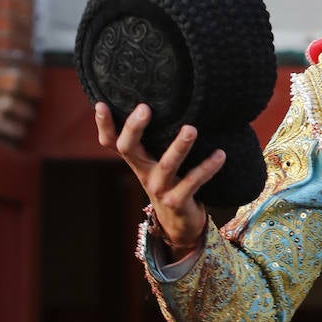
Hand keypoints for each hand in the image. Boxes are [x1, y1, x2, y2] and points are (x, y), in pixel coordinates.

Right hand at [94, 102, 221, 252]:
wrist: (179, 221)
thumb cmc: (169, 180)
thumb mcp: (156, 160)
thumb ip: (154, 138)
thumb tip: (163, 100)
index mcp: (137, 160)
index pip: (112, 142)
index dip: (104, 126)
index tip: (101, 104)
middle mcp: (143, 172)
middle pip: (129, 149)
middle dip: (134, 128)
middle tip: (144, 108)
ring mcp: (159, 188)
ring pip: (166, 165)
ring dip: (179, 147)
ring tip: (191, 129)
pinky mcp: (177, 200)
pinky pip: (193, 182)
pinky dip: (207, 168)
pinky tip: (220, 154)